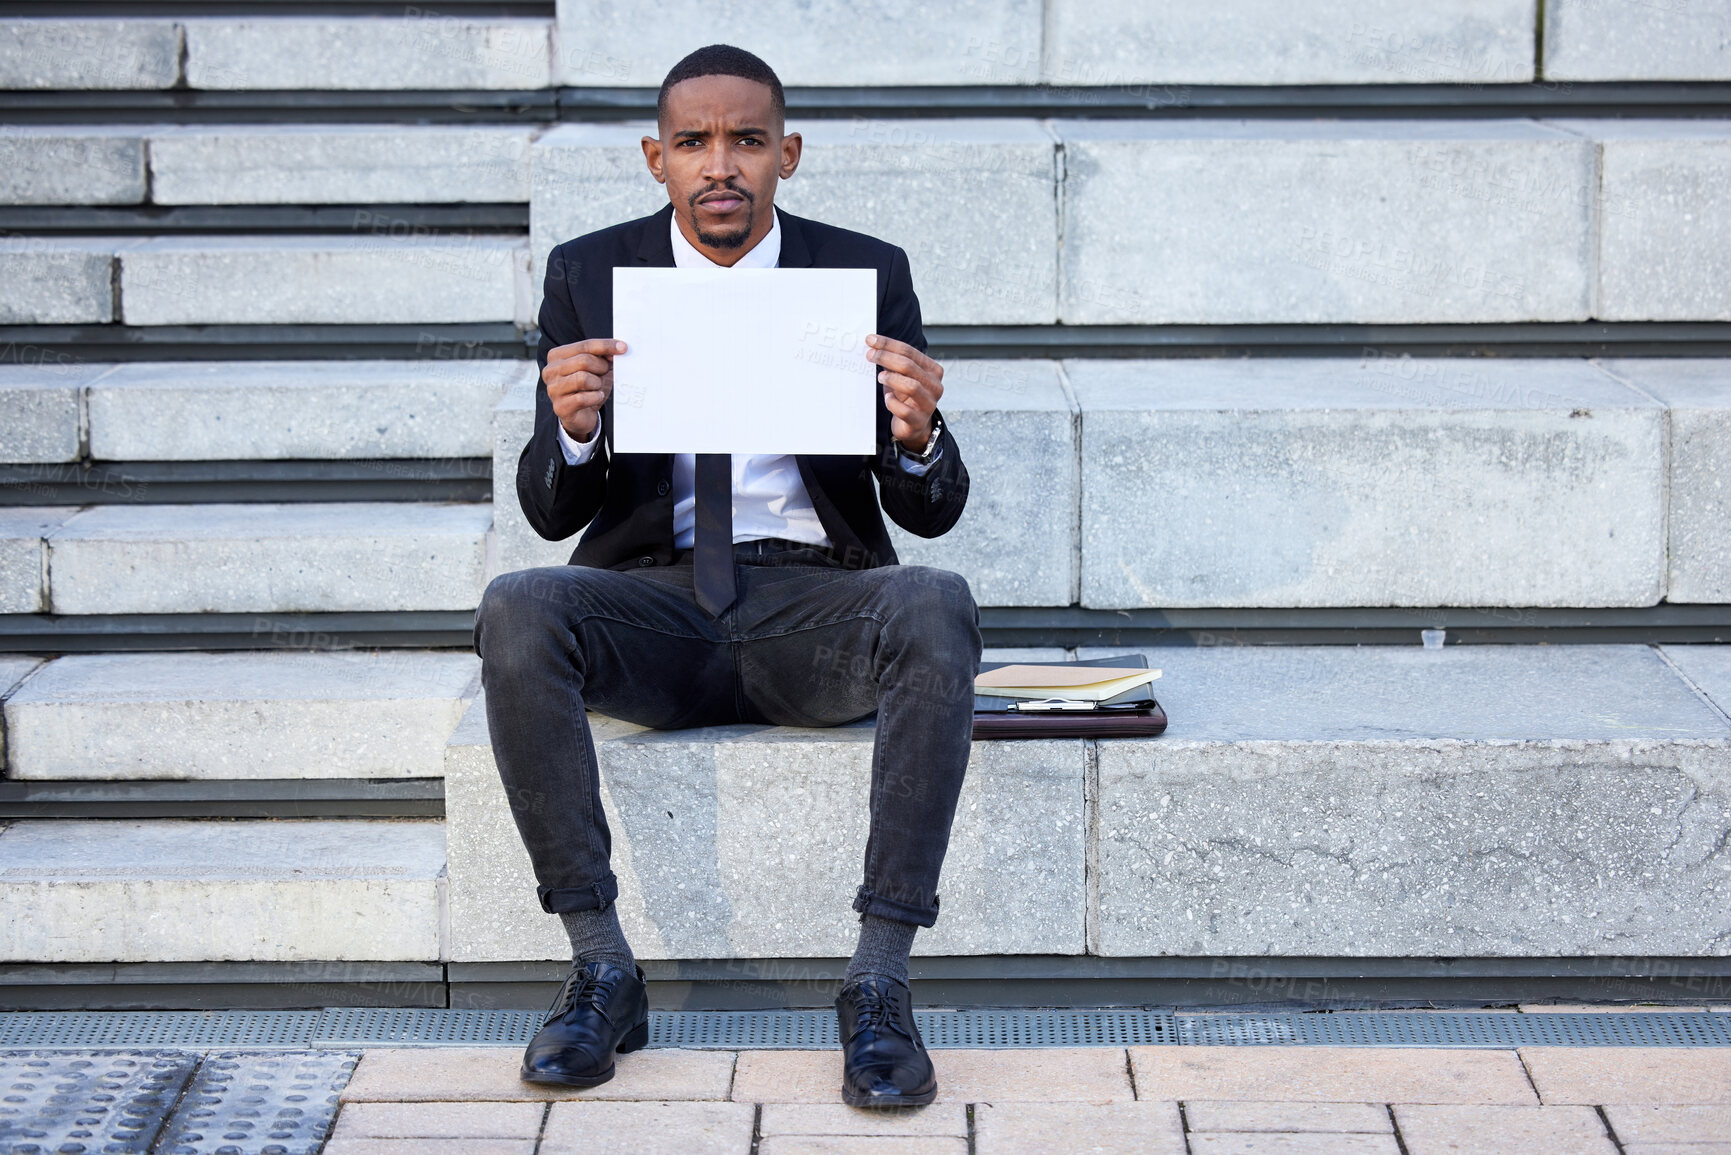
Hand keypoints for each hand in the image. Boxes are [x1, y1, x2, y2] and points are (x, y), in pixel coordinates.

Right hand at [543, 338, 624, 441]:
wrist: (583, 415)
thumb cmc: (589, 387)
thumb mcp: (596, 367)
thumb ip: (603, 354)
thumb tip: (618, 348)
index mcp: (556, 356)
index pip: (584, 345)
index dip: (606, 346)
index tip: (623, 347)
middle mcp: (550, 371)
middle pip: (584, 360)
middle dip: (601, 367)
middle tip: (604, 375)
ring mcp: (553, 389)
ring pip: (583, 378)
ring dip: (597, 384)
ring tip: (597, 388)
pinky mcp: (560, 407)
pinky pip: (582, 398)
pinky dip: (595, 397)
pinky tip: (596, 397)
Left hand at [867, 334, 942, 453]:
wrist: (914, 425)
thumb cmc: (906, 397)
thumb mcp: (902, 376)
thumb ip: (893, 362)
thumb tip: (872, 346)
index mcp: (933, 370)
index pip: (909, 352)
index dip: (888, 344)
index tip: (870, 340)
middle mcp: (934, 386)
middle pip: (909, 366)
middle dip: (886, 358)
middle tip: (870, 356)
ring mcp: (929, 404)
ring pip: (911, 386)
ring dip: (891, 379)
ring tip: (880, 377)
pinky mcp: (919, 421)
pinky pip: (904, 410)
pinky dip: (892, 403)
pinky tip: (887, 398)